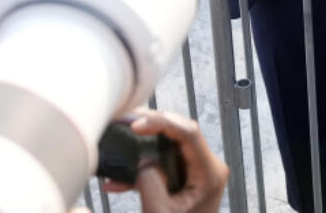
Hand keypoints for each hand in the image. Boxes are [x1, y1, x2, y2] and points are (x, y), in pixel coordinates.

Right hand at [102, 110, 227, 212]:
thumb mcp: (159, 212)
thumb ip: (150, 182)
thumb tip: (143, 160)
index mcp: (209, 173)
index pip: (189, 133)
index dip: (161, 122)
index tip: (135, 126)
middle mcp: (208, 167)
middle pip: (180, 133)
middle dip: (151, 126)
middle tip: (125, 122)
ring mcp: (197, 173)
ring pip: (169, 146)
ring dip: (143, 146)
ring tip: (119, 140)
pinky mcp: (186, 181)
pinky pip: (163, 165)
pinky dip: (142, 171)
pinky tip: (116, 182)